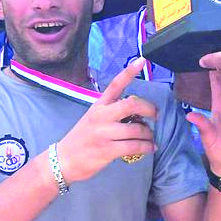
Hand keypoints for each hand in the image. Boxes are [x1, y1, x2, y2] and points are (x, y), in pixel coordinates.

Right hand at [54, 59, 158, 180]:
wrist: (64, 160)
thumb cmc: (82, 138)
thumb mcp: (93, 118)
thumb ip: (112, 112)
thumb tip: (137, 113)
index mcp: (98, 106)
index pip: (115, 85)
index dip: (129, 72)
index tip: (142, 60)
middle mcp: (101, 116)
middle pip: (131, 104)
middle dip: (149, 108)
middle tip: (156, 115)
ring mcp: (104, 133)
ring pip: (137, 129)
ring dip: (149, 134)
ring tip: (150, 138)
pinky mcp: (107, 150)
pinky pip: (135, 146)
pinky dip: (147, 147)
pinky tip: (150, 148)